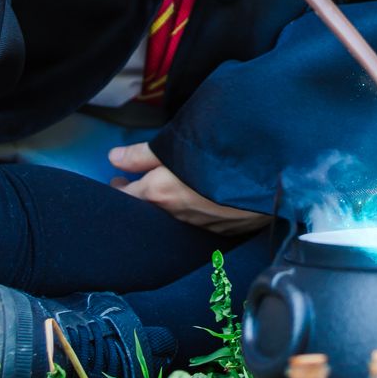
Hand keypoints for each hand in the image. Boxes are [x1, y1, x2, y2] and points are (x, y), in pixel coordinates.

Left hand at [108, 144, 269, 237]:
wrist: (263, 177)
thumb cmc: (216, 156)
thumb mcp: (174, 147)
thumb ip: (141, 154)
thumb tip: (112, 158)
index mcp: (158, 194)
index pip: (125, 198)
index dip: (117, 189)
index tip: (116, 180)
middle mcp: (174, 216)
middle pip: (147, 211)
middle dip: (139, 197)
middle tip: (134, 184)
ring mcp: (197, 226)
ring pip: (172, 217)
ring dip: (166, 204)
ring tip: (166, 189)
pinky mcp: (219, 230)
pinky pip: (197, 222)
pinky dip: (190, 211)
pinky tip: (197, 199)